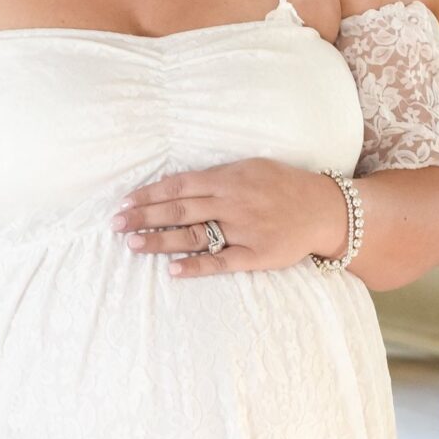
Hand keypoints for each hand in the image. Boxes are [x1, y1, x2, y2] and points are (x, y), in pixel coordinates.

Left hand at [112, 159, 349, 275]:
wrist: (323, 209)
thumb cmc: (283, 186)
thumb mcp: (250, 168)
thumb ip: (217, 176)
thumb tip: (177, 184)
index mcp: (228, 179)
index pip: (178, 186)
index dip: (148, 195)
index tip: (124, 203)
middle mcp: (231, 203)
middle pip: (178, 210)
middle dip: (143, 217)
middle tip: (116, 225)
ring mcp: (242, 231)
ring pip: (193, 236)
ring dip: (160, 241)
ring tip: (133, 245)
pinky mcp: (255, 256)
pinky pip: (220, 262)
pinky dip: (195, 266)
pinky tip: (172, 270)